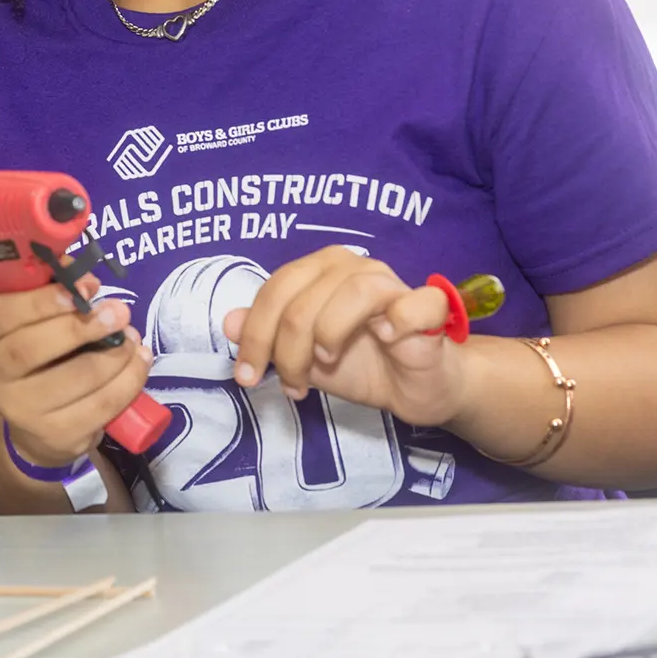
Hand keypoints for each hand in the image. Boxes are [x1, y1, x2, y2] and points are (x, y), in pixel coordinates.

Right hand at [0, 276, 151, 466]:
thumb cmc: (36, 356)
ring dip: (113, 354)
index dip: (41, 300)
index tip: (82, 286)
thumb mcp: (30, 321)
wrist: (35, 426)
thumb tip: (83, 275)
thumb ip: (50, 292)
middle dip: (80, 327)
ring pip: (73, 379)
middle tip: (118, 311)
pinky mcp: (56, 435)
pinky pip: (100, 406)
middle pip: (30, 350)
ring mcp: (21, 410)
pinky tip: (139, 360)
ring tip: (133, 336)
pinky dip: (128, 381)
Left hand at [222, 245, 459, 424]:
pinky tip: (386, 340)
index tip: (247, 376)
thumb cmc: (363, 366)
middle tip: (292, 385)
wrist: (417, 390)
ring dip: (329, 336)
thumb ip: (268, 338)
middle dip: (286, 348)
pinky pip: (412, 302)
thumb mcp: (304, 358)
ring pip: (350, 292)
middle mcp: (354, 267)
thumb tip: (228, 322)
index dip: (254, 334)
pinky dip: (396, 322)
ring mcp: (393, 283)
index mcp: (320, 270)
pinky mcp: (429, 307)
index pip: (274, 290)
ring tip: (328, 363)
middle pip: (302, 296)